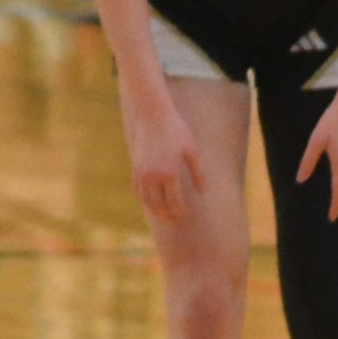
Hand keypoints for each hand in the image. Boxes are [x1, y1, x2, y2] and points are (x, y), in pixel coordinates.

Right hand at [121, 94, 204, 224]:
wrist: (151, 115)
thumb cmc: (176, 130)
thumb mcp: (192, 151)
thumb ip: (198, 173)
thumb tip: (202, 191)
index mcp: (170, 173)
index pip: (175, 202)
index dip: (181, 212)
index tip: (186, 216)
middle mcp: (153, 176)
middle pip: (159, 205)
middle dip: (167, 216)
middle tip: (175, 223)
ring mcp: (141, 172)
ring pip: (146, 199)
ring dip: (155, 210)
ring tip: (163, 216)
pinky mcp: (135, 167)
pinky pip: (138, 190)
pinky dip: (144, 199)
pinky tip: (150, 202)